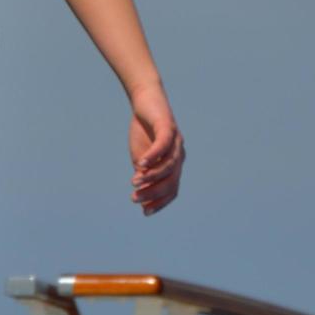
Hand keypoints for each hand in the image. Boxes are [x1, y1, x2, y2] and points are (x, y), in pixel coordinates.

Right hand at [127, 82, 184, 216]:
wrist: (145, 101)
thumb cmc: (143, 132)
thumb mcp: (141, 158)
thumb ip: (144, 174)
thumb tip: (141, 194)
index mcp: (174, 165)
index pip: (171, 189)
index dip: (160, 202)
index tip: (145, 212)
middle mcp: (179, 154)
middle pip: (171, 181)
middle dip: (153, 193)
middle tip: (135, 198)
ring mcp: (176, 141)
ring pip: (168, 166)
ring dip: (151, 176)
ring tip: (135, 182)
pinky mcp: (168, 127)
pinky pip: (163, 145)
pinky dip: (152, 156)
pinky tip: (140, 164)